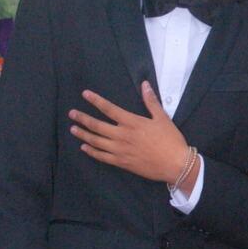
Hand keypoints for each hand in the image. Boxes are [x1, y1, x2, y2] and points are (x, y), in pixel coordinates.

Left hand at [69, 82, 187, 183]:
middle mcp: (122, 135)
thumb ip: (151, 101)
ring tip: (73, 129)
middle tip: (72, 114)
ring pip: (96, 141)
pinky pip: (102, 157)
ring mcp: (120, 150)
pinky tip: (84, 148)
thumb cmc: (170, 140)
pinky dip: (91, 152)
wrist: (175, 164)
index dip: (96, 101)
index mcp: (132, 122)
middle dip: (83, 118)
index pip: (109, 109)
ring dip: (83, 134)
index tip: (85, 94)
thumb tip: (145, 84)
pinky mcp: (122, 162)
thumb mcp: (162, 118)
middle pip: (97, 125)